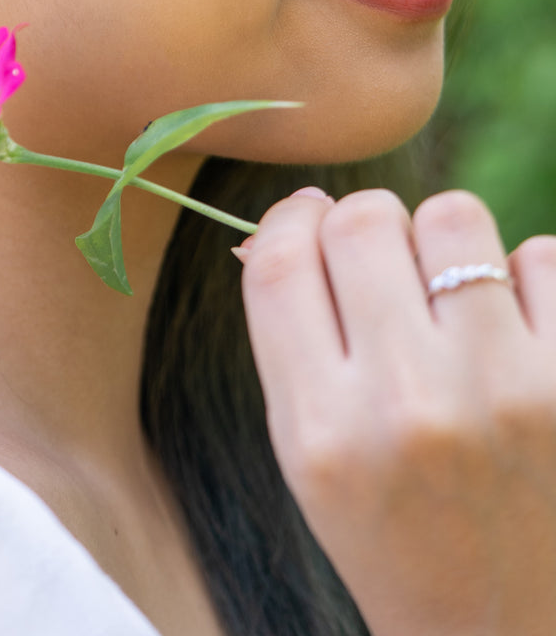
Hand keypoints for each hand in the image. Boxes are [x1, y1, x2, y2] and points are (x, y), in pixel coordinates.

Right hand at [238, 185, 555, 635]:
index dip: (288, 218)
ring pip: (452, 215)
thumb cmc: (393, 532)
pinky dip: (523, 276)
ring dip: (443, 240)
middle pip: (362, 221)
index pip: (280, 261)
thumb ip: (291, 338)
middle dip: (364, 224)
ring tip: (448, 290)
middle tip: (381, 259)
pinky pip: (541, 255)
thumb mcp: (310, 454)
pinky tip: (510, 328)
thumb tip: (298, 216)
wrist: (503, 630)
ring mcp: (502, 392)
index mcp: (322, 431)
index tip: (305, 219)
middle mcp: (407, 406)